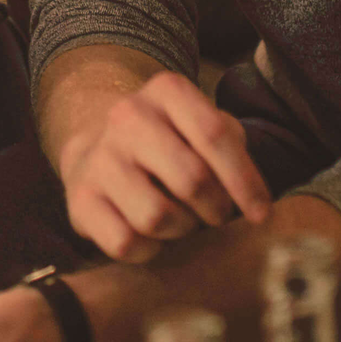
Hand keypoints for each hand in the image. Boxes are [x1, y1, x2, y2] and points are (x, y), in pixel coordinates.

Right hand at [55, 70, 270, 261]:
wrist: (97, 147)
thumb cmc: (169, 142)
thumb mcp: (201, 125)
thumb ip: (231, 146)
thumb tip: (255, 200)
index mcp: (166, 91)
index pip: (215, 135)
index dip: (245, 181)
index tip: (262, 214)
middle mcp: (127, 117)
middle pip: (190, 179)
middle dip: (216, 209)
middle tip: (217, 214)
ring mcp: (99, 158)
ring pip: (157, 216)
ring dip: (182, 229)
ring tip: (183, 221)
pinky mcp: (78, 199)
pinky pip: (125, 243)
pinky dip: (149, 250)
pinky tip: (153, 236)